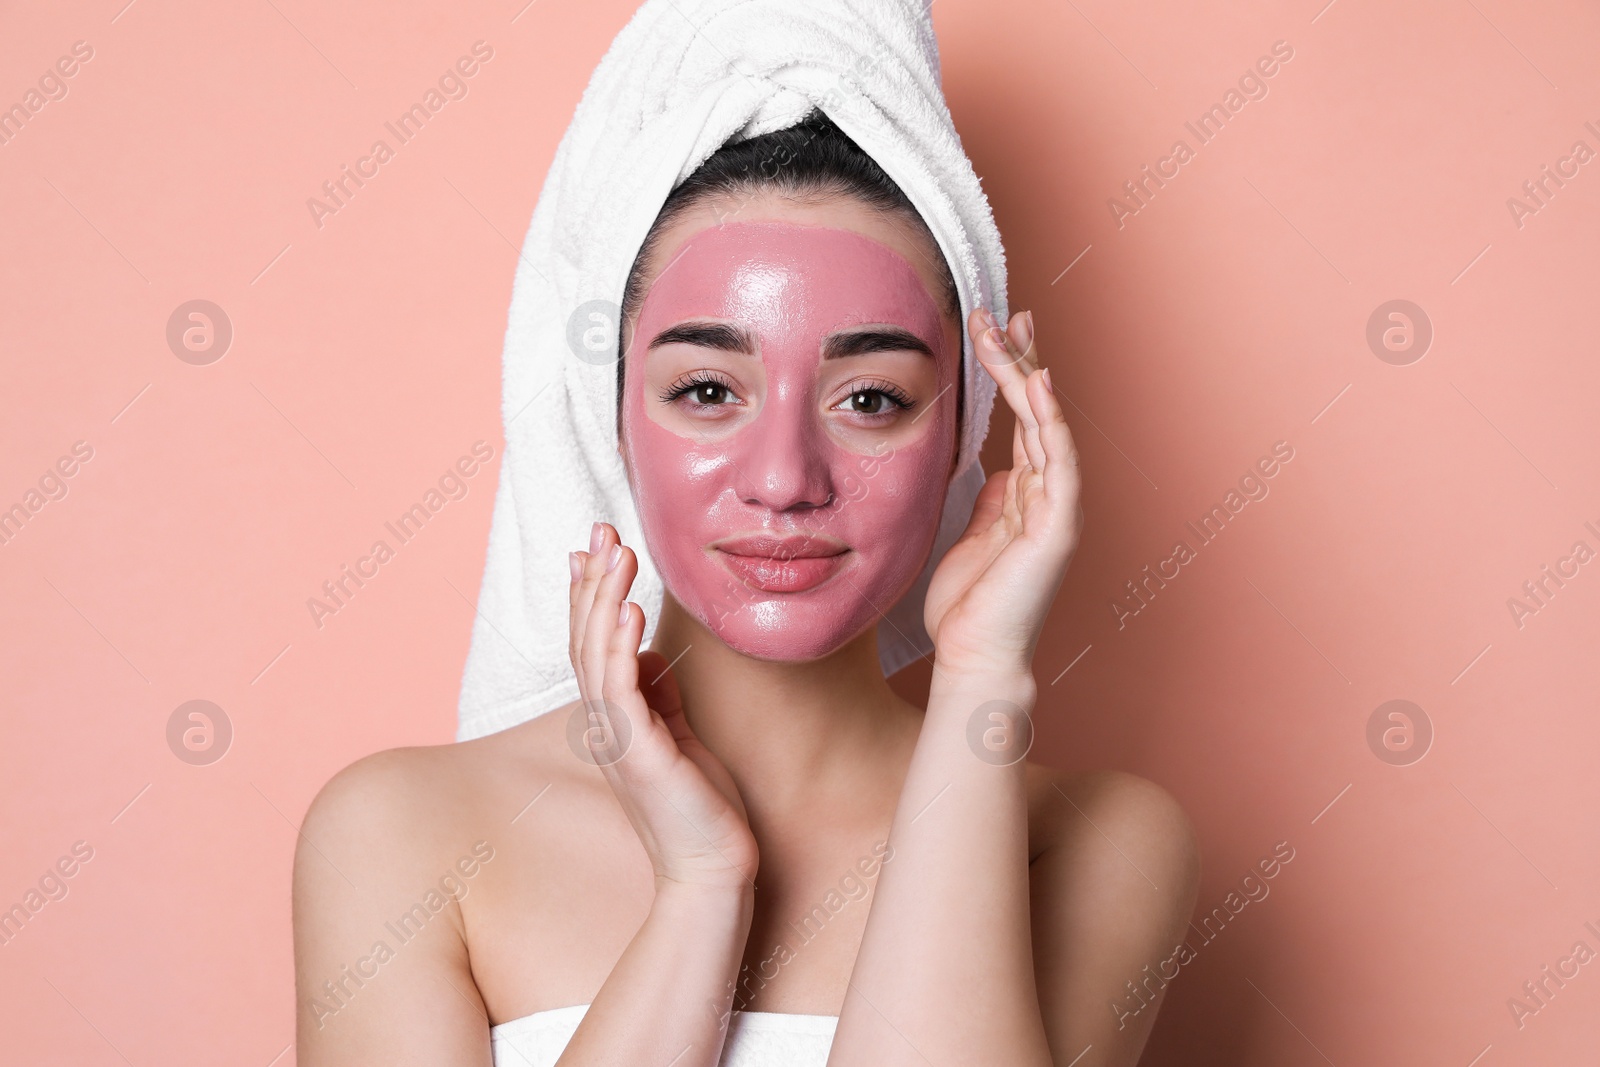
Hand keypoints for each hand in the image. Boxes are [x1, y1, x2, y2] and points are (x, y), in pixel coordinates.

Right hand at [570, 522, 758, 891]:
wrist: (714, 867)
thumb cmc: (701, 805)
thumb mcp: (680, 734)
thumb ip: (661, 692)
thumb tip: (652, 649)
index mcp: (613, 717)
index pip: (592, 642)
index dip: (590, 592)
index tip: (594, 544)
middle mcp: (604, 724)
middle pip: (585, 637)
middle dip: (592, 579)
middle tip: (602, 528)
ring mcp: (616, 739)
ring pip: (596, 655)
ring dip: (604, 599)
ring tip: (617, 552)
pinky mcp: (638, 754)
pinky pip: (621, 691)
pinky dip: (621, 647)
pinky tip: (629, 610)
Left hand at [922, 309, 1082, 678]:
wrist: (974, 657)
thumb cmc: (970, 607)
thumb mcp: (972, 536)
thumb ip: (991, 500)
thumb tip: (997, 467)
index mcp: (1029, 494)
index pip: (1025, 418)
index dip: (1014, 371)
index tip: (995, 328)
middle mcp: (1050, 494)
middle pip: (1040, 410)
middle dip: (1022, 357)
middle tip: (1003, 310)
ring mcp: (1058, 508)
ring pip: (1048, 424)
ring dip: (1027, 374)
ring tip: (1009, 329)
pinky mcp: (1058, 526)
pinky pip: (1059, 462)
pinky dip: (1052, 420)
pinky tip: (1040, 382)